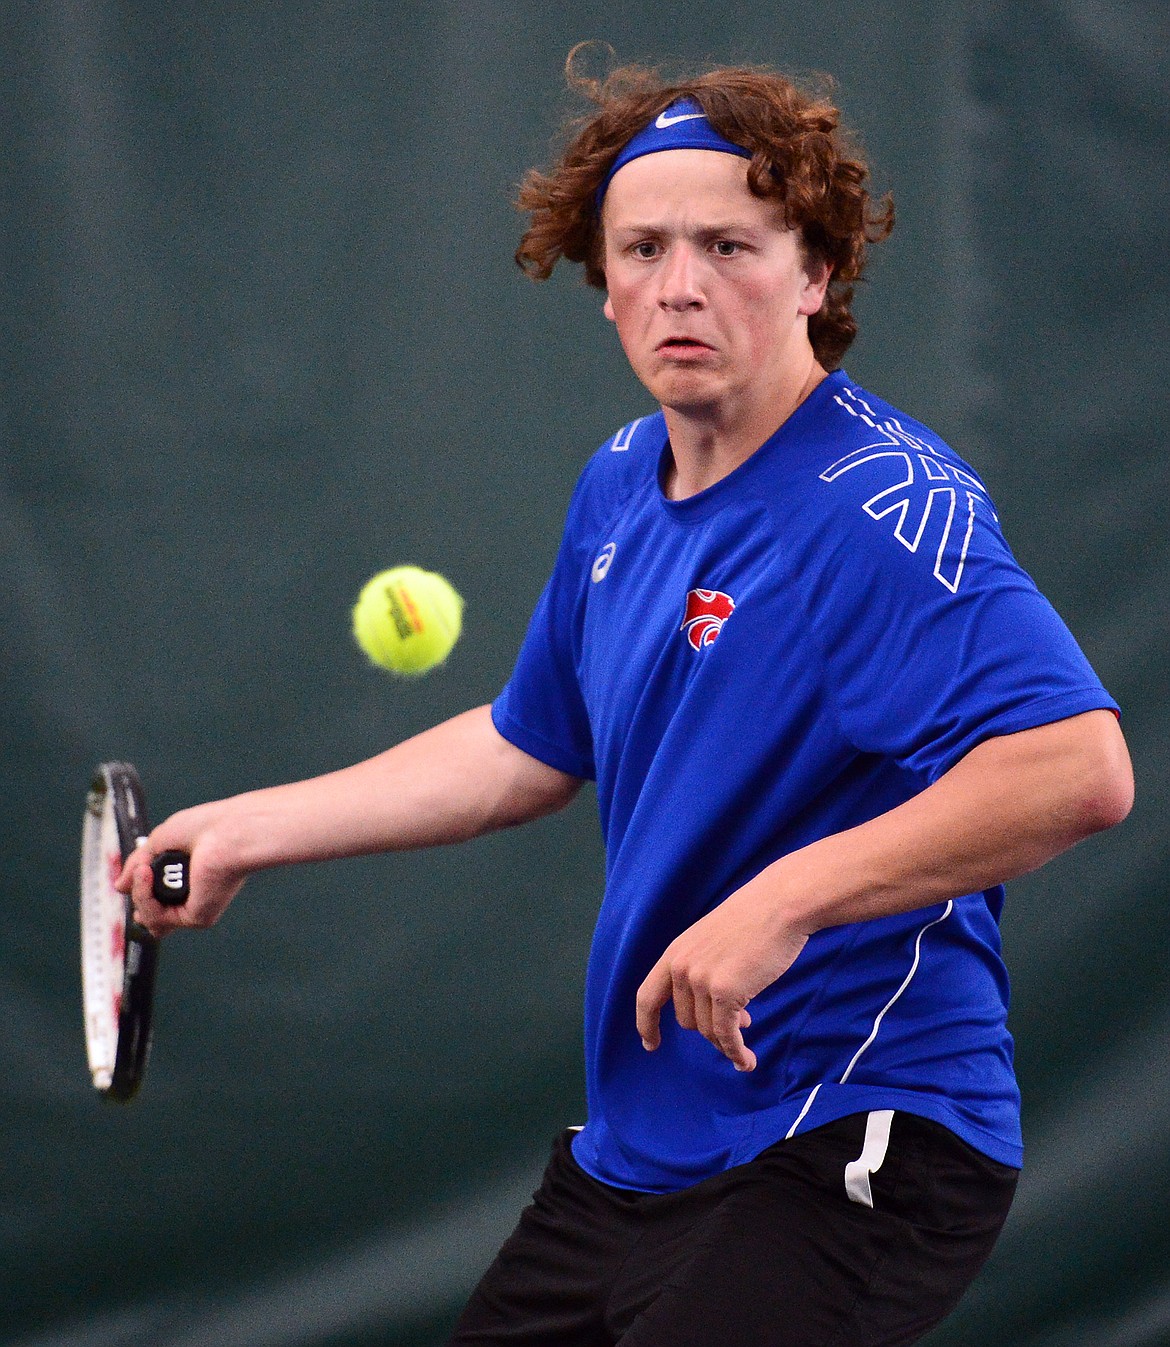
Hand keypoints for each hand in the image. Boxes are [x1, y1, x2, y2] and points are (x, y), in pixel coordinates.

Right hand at [115, 803, 246, 937]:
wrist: (227, 831)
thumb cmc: (205, 828)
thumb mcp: (160, 841)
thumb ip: (138, 865)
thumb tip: (119, 886)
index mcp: (192, 878)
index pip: (163, 902)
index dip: (144, 900)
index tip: (133, 883)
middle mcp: (196, 896)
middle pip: (154, 917)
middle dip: (140, 898)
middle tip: (142, 871)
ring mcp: (196, 908)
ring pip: (150, 919)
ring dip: (139, 894)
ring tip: (145, 868)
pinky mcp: (197, 917)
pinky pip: (157, 917)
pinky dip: (145, 897)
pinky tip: (147, 875)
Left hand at [635, 878, 808, 1071]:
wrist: (779, 904)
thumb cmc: (754, 921)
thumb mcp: (713, 941)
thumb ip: (705, 972)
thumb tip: (718, 1017)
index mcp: (675, 953)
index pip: (647, 996)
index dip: (646, 1024)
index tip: (651, 1044)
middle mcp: (682, 967)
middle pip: (686, 1020)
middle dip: (710, 1028)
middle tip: (740, 1022)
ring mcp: (702, 980)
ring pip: (708, 1030)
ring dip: (727, 1043)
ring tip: (745, 1041)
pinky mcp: (726, 992)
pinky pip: (726, 1035)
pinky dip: (736, 1053)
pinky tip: (747, 1061)